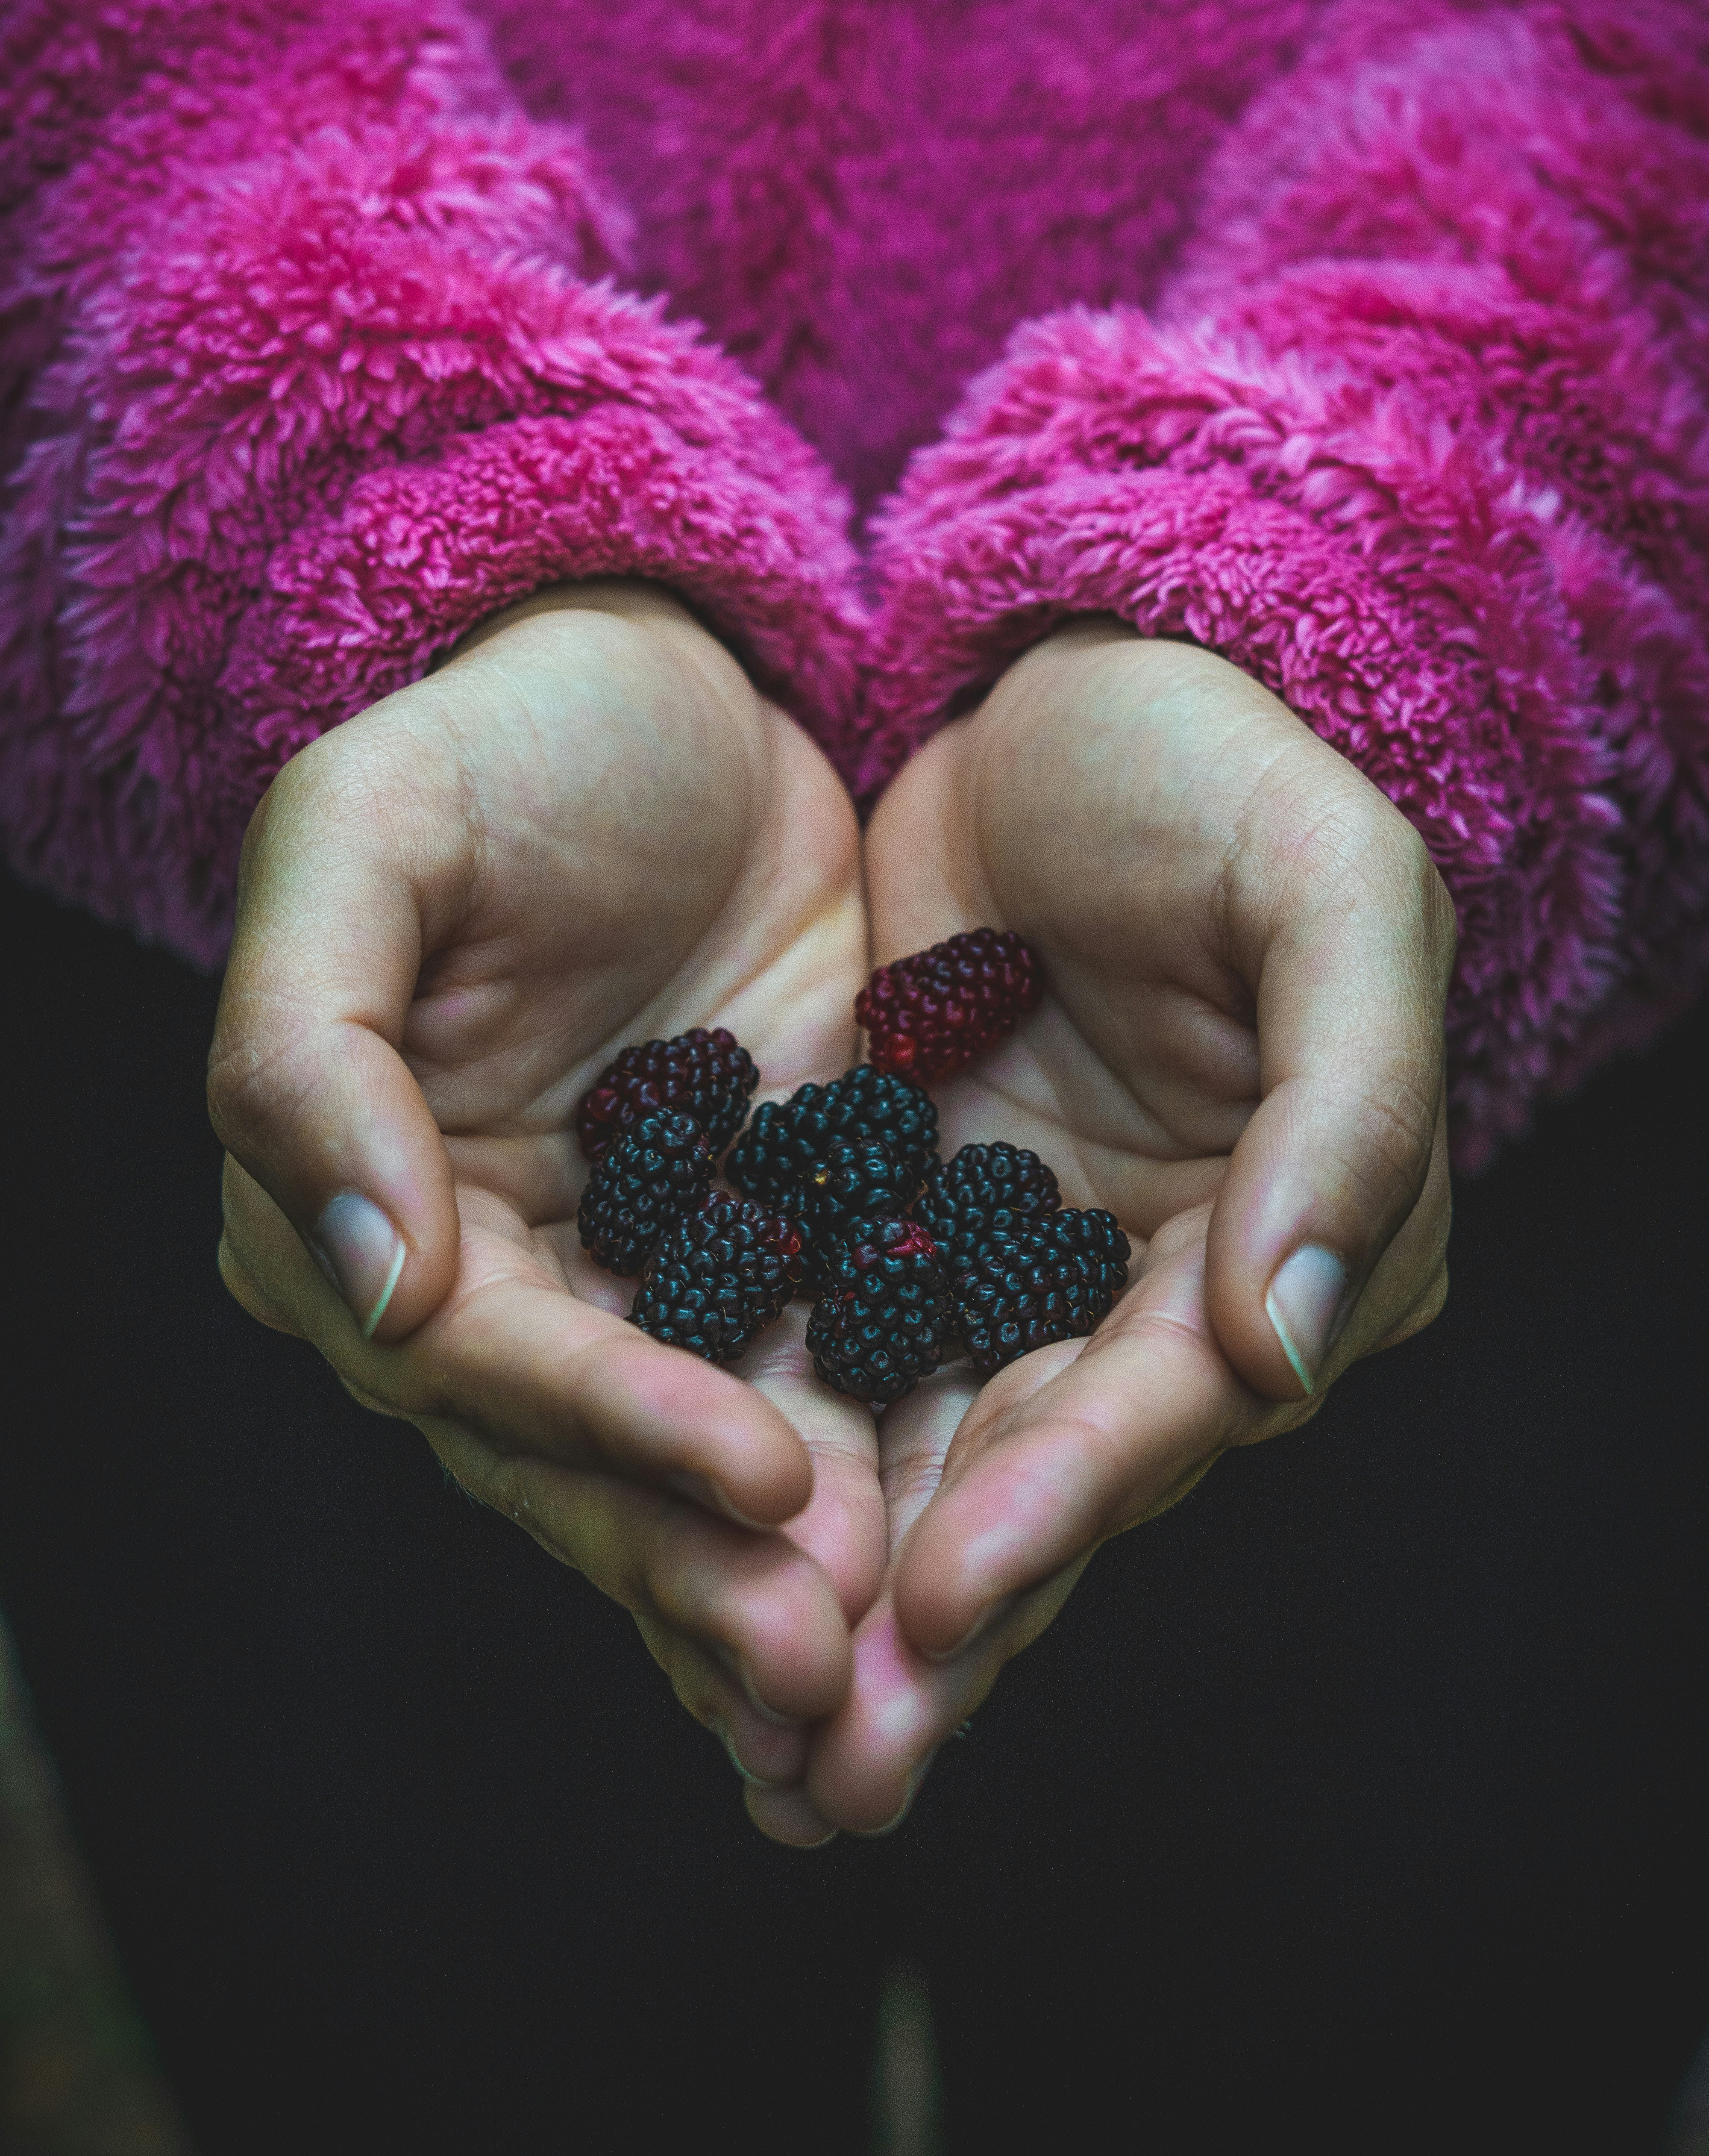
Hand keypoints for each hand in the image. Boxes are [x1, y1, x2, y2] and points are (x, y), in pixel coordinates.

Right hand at [210, 582, 879, 1841]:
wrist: (676, 677)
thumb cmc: (503, 737)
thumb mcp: (363, 837)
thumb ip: (309, 1056)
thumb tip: (366, 1288)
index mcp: (359, 1207)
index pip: (481, 1356)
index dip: (610, 1429)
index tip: (757, 1484)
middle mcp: (489, 1279)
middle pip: (587, 1457)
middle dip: (706, 1569)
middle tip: (834, 1675)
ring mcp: (638, 1279)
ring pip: (700, 1467)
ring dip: (790, 1584)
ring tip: (898, 1689)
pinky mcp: (772, 1249)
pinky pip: (817, 1392)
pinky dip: (874, 1496)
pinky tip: (946, 1597)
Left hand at [803, 621, 1454, 1834]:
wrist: (1061, 676)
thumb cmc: (1222, 769)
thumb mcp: (1329, 896)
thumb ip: (1343, 1117)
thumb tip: (1295, 1350)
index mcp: (1288, 1241)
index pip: (1169, 1403)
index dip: (1064, 1504)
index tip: (947, 1599)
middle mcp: (1154, 1288)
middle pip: (1044, 1473)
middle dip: (944, 1624)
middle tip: (825, 1768)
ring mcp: (1014, 1262)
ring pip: (930, 1455)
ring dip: (845, 1592)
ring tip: (745, 1731)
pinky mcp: (894, 1217)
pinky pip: (829, 1357)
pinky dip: (774, 1463)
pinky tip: (688, 1561)